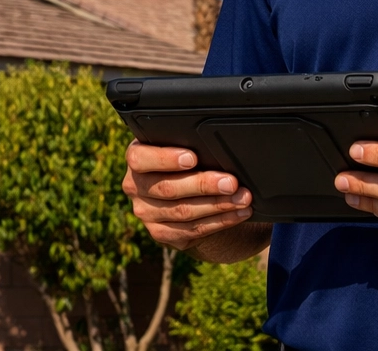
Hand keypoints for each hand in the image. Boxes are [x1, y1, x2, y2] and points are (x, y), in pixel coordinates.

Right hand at [122, 141, 253, 249]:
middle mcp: (135, 187)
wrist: (182, 190)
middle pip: (168, 189)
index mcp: (136, 160)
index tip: (193, 158)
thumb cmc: (185, 159)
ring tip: (243, 198)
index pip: (140, 159)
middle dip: (204, 185)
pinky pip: (192, 230)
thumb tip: (218, 148)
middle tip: (231, 182)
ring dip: (218, 206)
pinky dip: (220, 221)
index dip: (165, 158)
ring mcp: (146, 214)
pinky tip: (238, 213)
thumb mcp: (180, 146)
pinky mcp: (161, 233)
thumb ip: (188, 144)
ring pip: (183, 212)